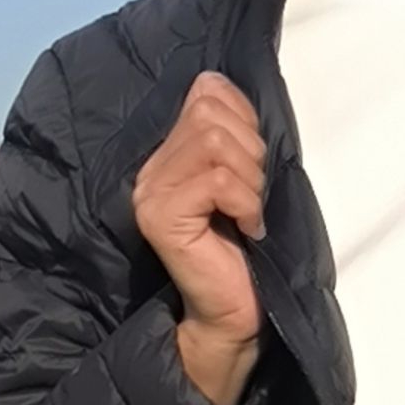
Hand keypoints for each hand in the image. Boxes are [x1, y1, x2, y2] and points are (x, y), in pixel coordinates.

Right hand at [132, 72, 266, 404]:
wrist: (234, 313)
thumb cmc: (247, 248)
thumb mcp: (245, 179)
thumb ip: (234, 135)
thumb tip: (230, 92)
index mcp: (169, 153)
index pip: (207, 91)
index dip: (245, 119)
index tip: (253, 168)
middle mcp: (152, 169)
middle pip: (209, 112)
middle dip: (250, 150)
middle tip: (252, 195)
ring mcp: (151, 193)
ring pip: (214, 141)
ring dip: (250, 178)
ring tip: (248, 212)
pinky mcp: (162, 217)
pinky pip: (219, 181)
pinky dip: (247, 203)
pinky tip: (247, 228)